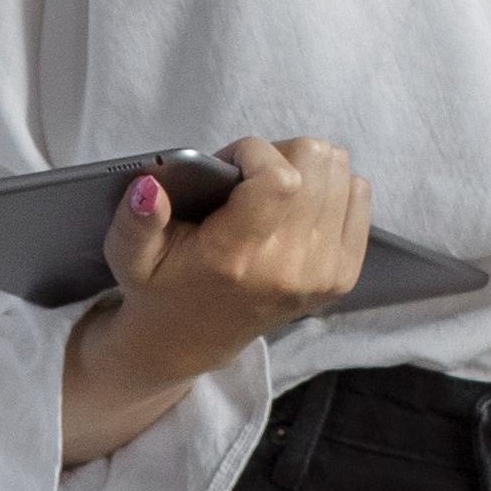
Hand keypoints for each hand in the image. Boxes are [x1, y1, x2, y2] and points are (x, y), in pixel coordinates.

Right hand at [60, 136, 373, 467]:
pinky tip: (298, 209)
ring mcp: (324, 272)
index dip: (256, 152)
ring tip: (272, 194)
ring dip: (307, 171)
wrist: (194, 338)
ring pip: (342, 173)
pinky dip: (332, 190)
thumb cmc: (162, 285)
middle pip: (319, 164)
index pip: (280, 177)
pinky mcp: (344, 275)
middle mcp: (291, 267)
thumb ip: (136, 221)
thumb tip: (149, 188)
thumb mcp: (130, 255)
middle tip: (251, 178)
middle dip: (282, 155)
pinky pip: (360, 197)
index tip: (231, 164)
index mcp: (239, 258)